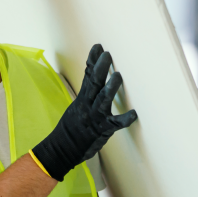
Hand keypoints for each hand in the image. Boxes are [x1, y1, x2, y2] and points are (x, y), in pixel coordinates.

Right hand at [32, 44, 137, 181]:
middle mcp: (87, 106)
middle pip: (94, 84)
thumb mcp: (77, 107)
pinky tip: (134, 114)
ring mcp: (95, 118)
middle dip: (100, 68)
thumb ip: (87, 93)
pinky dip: (125, 119)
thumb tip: (93, 79)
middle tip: (107, 55)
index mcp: (82, 99)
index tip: (98, 47)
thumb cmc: (72, 128)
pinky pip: (115, 124)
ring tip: (118, 76)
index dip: (92, 61)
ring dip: (110, 88)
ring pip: (102, 100)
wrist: (63, 149)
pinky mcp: (102, 130)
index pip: (87, 76)